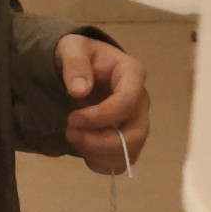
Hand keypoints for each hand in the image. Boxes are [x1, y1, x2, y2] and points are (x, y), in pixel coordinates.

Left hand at [55, 34, 149, 174]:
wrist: (81, 66)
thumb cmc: (80, 54)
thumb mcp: (72, 48)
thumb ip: (75, 64)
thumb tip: (79, 90)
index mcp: (132, 74)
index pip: (128, 101)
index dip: (102, 116)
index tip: (73, 119)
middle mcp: (141, 101)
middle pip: (136, 133)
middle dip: (100, 141)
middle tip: (70, 132)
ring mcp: (136, 122)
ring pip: (130, 152)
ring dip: (98, 153)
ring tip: (73, 138)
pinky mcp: (126, 138)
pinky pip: (121, 161)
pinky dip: (101, 163)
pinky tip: (82, 150)